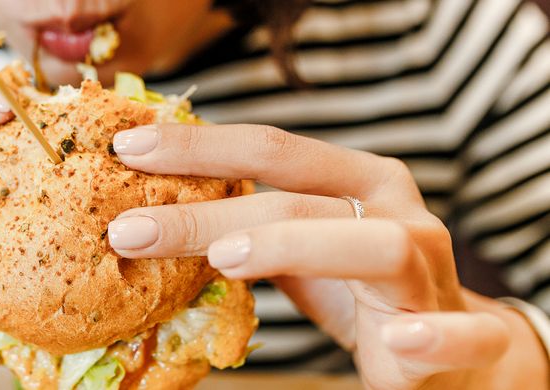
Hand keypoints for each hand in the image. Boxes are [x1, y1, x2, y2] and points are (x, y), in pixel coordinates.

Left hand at [105, 124, 548, 388]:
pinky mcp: (463, 333)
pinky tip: (399, 342)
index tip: (126, 149)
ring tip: (225, 261)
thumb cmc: (359, 287)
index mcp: (356, 179)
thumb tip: (150, 215)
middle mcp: (395, 211)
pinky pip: (461, 332)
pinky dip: (435, 336)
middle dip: (209, 213)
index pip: (270, 149)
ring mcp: (431, 270)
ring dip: (297, 248)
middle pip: (300, 199)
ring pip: (376, 246)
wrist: (450, 349)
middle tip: (132, 230)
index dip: (199, 147)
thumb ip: (246, 227)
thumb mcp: (297, 249)